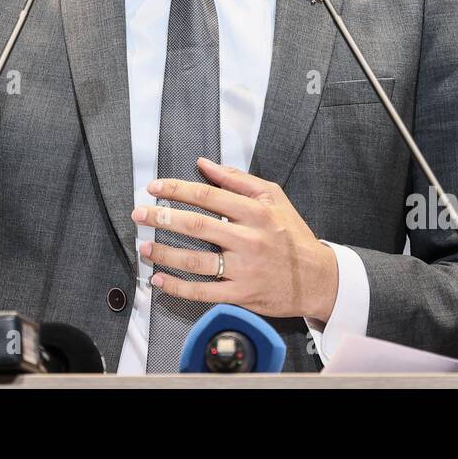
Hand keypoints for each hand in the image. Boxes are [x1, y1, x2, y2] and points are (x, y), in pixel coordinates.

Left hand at [132, 157, 339, 322]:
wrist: (318, 278)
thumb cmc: (292, 234)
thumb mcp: (274, 198)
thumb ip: (238, 179)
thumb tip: (204, 163)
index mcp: (256, 212)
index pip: (208, 196)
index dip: (177, 189)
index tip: (154, 187)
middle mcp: (249, 239)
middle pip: (197, 226)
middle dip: (162, 218)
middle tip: (139, 214)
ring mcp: (245, 270)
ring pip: (196, 261)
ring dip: (165, 253)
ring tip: (144, 247)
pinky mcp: (242, 295)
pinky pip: (204, 292)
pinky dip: (178, 287)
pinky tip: (159, 280)